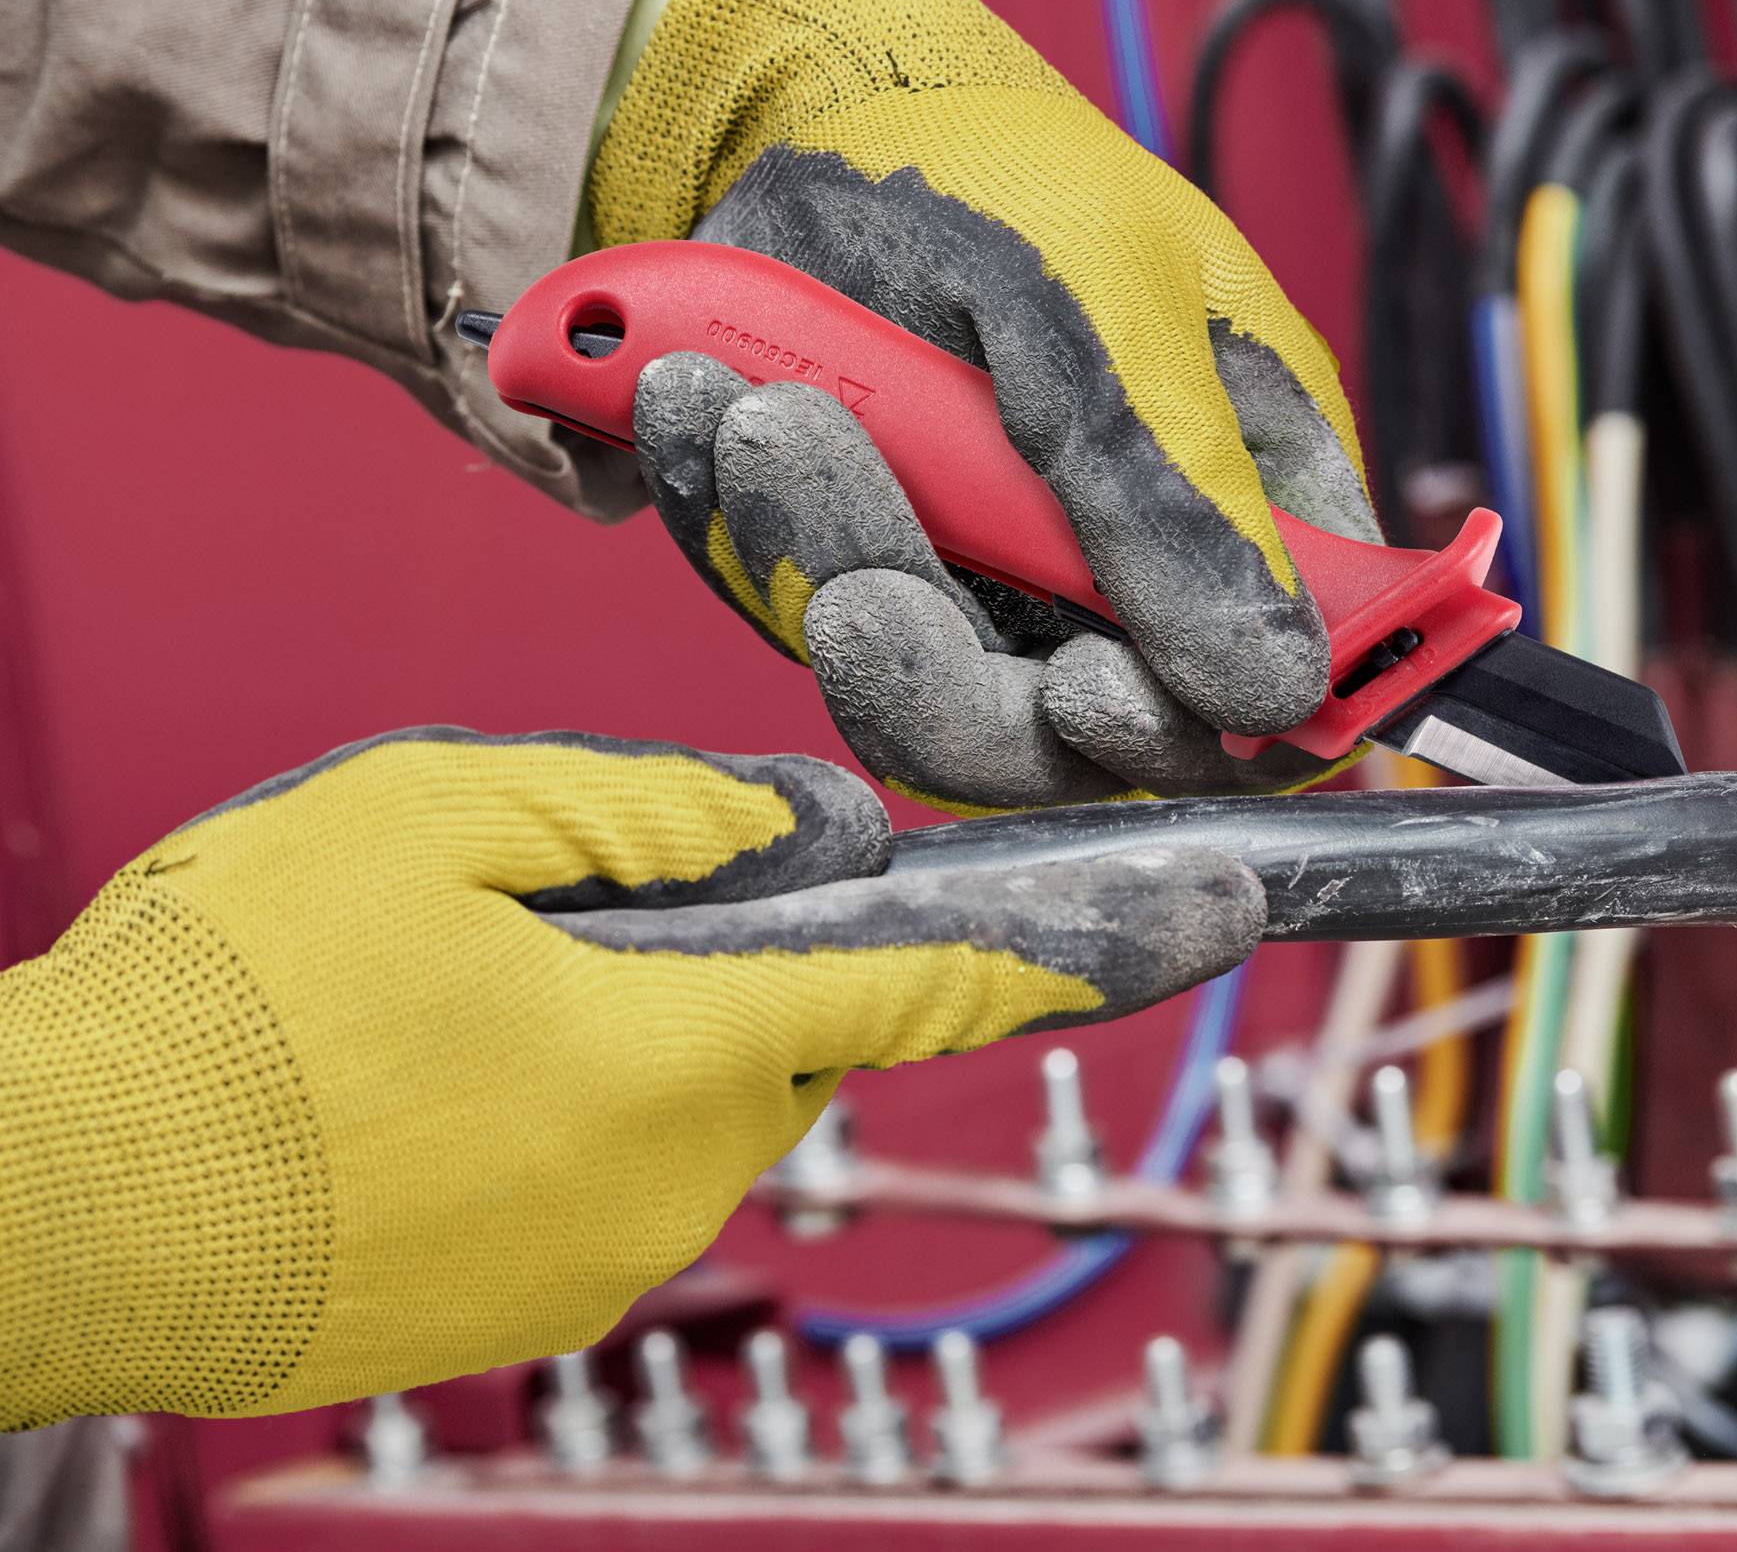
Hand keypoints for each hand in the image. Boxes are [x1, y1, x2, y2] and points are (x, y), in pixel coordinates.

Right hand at [0, 730, 1260, 1426]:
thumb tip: (807, 824)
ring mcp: (600, 1263)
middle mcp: (674, 1180)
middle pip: (792, 1029)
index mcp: (681, 1048)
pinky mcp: (528, 1308)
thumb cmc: (223, 1007)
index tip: (1233, 902)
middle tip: (558, 904)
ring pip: (694, 1098)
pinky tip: (414, 1076)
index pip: (935, 977)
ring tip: (438, 995)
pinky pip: (609, 1175)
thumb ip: (655, 814)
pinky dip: (555, 1107)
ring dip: (621, 1028)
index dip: (1096, 935)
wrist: (51, 1203)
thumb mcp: (437, 819)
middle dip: (729, 955)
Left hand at [589, 0, 1380, 809]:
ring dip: (827, 567)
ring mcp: (992, 589)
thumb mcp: (1101, 310)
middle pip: (1080, 743)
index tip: (1087, 689)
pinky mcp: (867, 581)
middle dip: (954, 685)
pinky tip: (703, 403)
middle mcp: (1127, 575)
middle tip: (863, 596)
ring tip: (762, 417)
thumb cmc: (1005, 176)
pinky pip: (806, 624)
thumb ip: (1175, 497)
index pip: (1283, 689)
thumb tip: (1276, 686)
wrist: (812, 110)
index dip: (1200, 734)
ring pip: (925, 701)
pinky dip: (743, 522)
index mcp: (1251, 500)